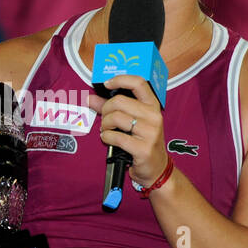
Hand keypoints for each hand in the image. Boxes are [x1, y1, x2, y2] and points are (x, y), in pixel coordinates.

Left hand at [86, 73, 167, 187]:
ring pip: (116, 118)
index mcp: (153, 106)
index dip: (120, 79)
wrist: (156, 168)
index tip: (107, 84)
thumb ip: (111, 108)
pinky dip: (106, 137)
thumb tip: (91, 98)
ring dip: (105, 125)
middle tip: (105, 120)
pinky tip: (108, 139)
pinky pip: (116, 137)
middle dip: (105, 110)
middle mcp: (154, 117)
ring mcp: (150, 133)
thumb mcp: (132, 122)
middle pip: (120, 101)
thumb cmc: (142, 142)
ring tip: (106, 130)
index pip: (138, 83)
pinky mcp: (143, 148)